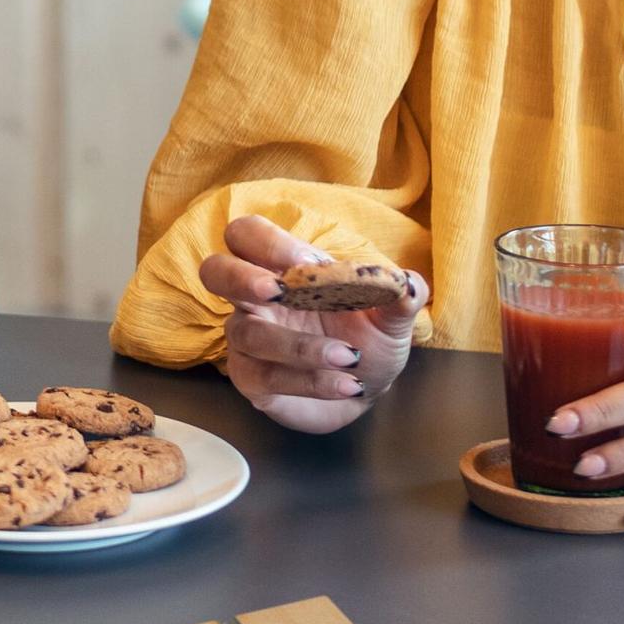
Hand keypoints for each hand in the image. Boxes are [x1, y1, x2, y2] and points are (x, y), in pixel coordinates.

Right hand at [198, 215, 429, 435]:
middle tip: (277, 292)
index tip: (310, 260)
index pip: (247, 235)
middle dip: (239, 276)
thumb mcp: (392, 316)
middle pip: (214, 270)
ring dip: (301, 346)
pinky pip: (265, 378)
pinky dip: (310, 381)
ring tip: (349, 356)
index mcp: (283, 269)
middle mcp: (256, 301)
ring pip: (249, 335)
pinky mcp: (253, 381)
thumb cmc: (368, 339)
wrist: (367, 388)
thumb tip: (409, 282)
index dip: (268, 241)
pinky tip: (347, 384)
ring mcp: (248, 341)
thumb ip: (402, 294)